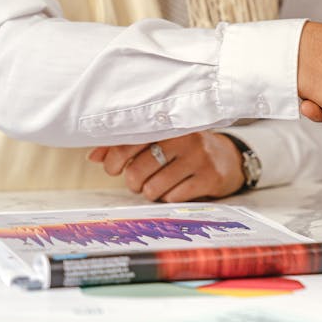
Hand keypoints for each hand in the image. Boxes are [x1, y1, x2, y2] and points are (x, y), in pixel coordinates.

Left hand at [87, 131, 244, 201]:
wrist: (228, 159)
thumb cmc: (184, 149)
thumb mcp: (160, 140)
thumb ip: (126, 144)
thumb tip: (93, 156)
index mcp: (168, 123)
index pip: (129, 141)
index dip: (114, 160)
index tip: (114, 168)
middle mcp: (184, 137)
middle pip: (138, 170)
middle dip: (134, 181)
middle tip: (140, 180)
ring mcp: (199, 157)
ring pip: (154, 188)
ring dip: (151, 192)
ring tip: (159, 184)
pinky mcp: (209, 177)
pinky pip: (173, 198)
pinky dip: (169, 198)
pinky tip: (177, 188)